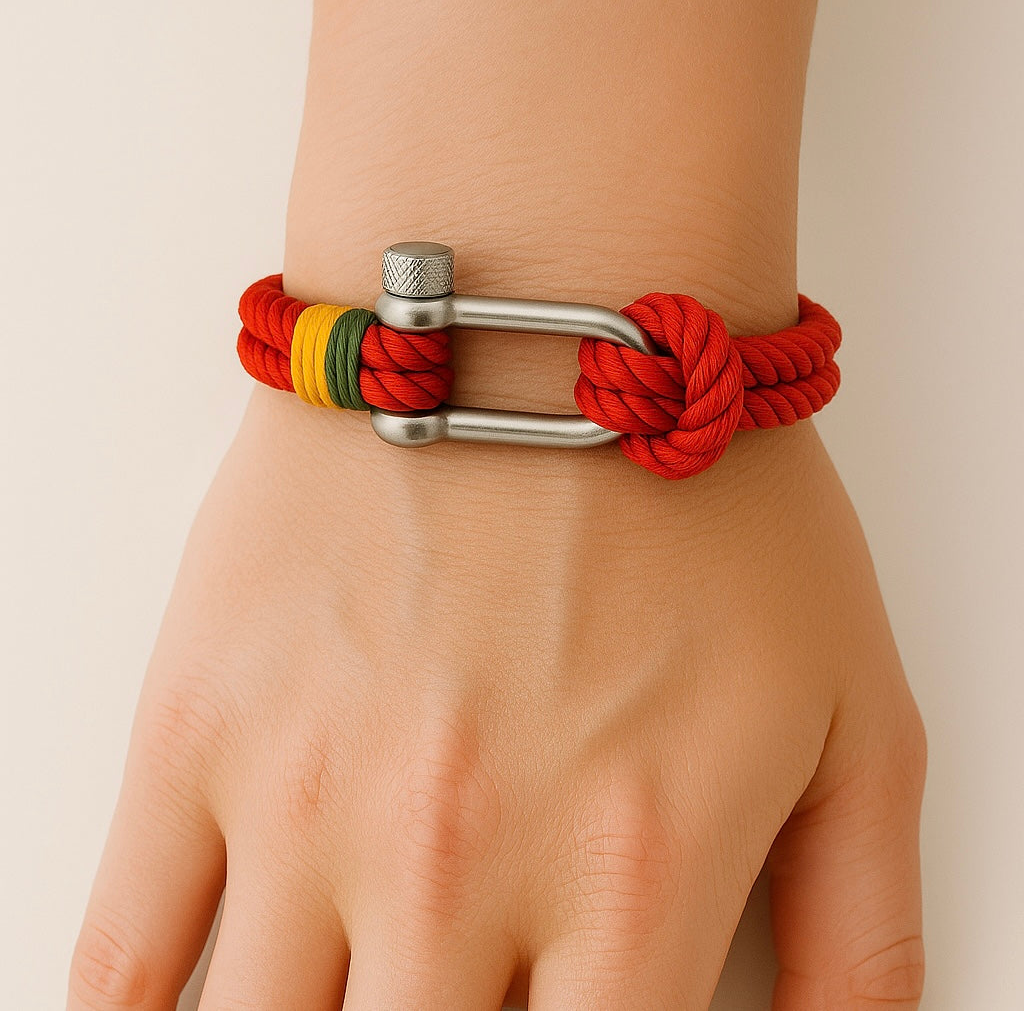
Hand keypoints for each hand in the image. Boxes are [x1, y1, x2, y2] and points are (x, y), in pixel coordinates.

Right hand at [68, 381, 925, 1009]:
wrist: (533, 315)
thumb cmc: (697, 492)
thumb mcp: (854, 712)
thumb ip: (864, 932)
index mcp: (635, 879)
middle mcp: (461, 864)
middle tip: (435, 998)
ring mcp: (309, 796)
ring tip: (337, 994)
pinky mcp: (201, 721)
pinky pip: (122, 952)